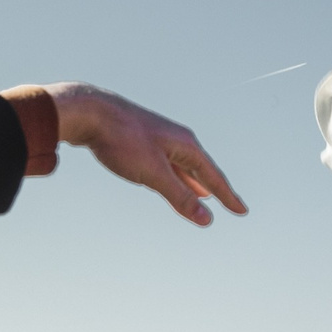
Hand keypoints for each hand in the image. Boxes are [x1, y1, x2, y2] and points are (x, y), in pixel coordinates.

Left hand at [45, 83, 247, 226]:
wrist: (89, 112)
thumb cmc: (123, 140)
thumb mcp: (154, 174)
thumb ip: (181, 197)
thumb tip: (208, 219)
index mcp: (185, 145)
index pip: (214, 177)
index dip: (228, 197)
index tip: (242, 211)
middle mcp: (176, 140)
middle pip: (201, 170)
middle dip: (215, 189)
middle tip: (229, 204)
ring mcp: (158, 139)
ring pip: (182, 167)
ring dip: (193, 183)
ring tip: (203, 195)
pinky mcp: (140, 141)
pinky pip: (165, 164)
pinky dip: (173, 177)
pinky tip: (168, 179)